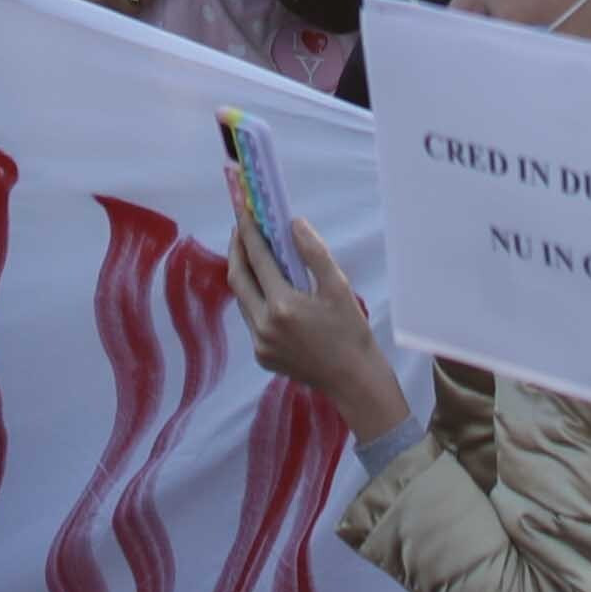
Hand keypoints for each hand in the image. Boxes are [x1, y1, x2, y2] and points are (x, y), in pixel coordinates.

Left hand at [223, 162, 413, 444]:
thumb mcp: (338, 287)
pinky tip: (266, 288)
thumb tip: (293, 223)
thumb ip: (314, 252)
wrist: (353, 380)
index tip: (244, 211)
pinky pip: (250, 319)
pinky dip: (254, 298)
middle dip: (237, 250)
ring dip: (244, 274)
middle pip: (238, 278)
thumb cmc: (351, 331)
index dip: (249, 231)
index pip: (257, 259)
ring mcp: (260, 343)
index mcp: (283, 306)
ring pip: (242, 299)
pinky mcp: (262, 356)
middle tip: (241, 228)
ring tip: (253, 253)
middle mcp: (264, 325)